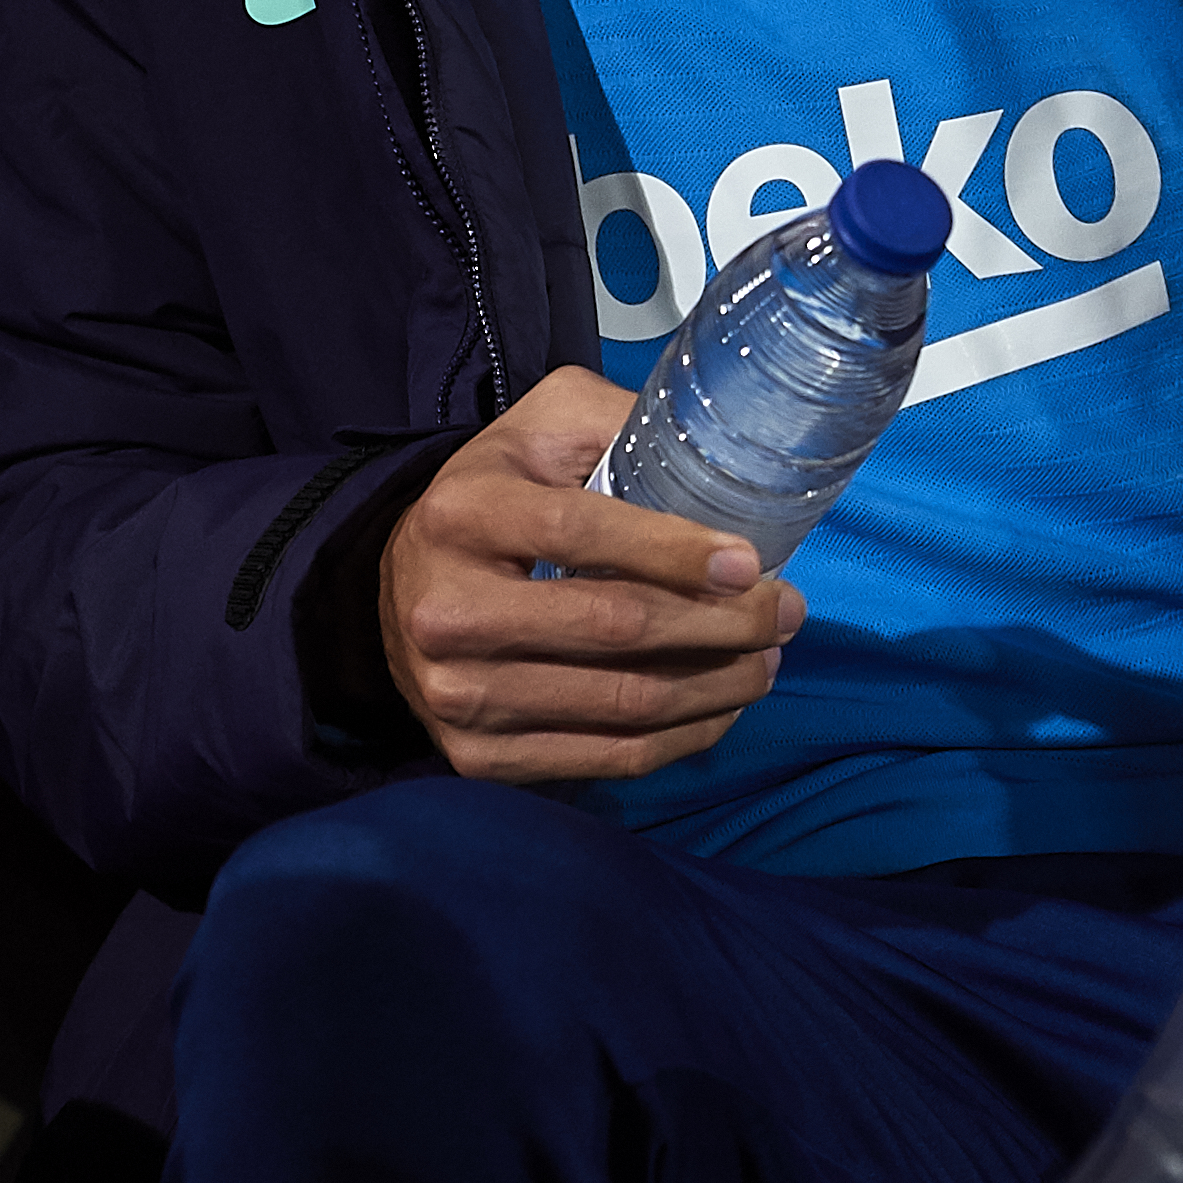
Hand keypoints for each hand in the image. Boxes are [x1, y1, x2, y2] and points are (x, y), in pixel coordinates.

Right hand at [375, 365, 803, 782]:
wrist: (396, 595)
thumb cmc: (491, 502)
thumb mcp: (535, 433)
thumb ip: (612, 424)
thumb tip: (715, 450)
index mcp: (463, 515)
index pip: (580, 535)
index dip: (676, 553)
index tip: (751, 563)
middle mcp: (447, 611)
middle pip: (616, 627)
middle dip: (725, 624)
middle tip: (786, 612)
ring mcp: (459, 694)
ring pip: (625, 703)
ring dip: (720, 686)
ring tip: (767, 660)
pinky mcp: (476, 757)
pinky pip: (610, 759)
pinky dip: (685, 737)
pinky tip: (721, 707)